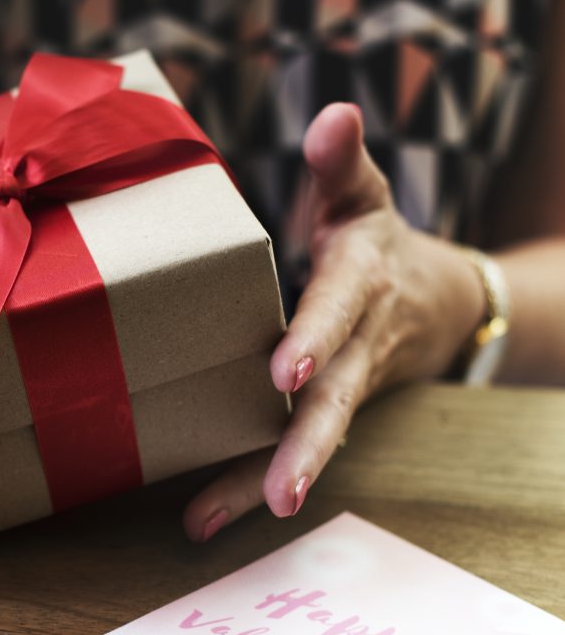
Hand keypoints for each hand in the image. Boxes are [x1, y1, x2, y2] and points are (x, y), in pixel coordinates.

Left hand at [183, 103, 484, 540]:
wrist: (432, 300)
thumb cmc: (373, 239)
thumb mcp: (362, 194)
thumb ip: (341, 162)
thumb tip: (335, 114)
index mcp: (360, 279)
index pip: (340, 305)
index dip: (316, 333)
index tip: (287, 368)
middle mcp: (356, 341)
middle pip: (336, 397)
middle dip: (306, 442)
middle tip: (281, 489)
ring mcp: (343, 384)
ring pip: (311, 437)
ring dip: (263, 480)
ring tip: (208, 519)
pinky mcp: (324, 410)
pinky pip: (288, 448)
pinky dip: (246, 484)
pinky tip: (202, 518)